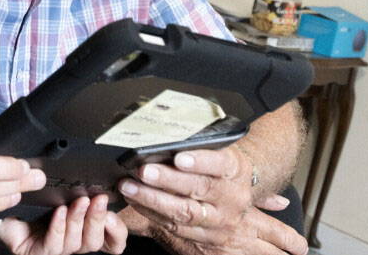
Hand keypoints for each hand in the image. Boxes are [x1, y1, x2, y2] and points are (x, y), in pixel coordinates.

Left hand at [0, 195, 126, 254]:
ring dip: (79, 220)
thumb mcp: (60, 187)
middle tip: (98, 200)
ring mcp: (55, 248)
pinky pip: (54, 245)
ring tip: (78, 202)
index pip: (110, 241)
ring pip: (77, 244)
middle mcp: (70, 240)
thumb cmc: (30, 195)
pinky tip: (59, 212)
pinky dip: (59, 227)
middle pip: (95, 241)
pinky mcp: (36, 252)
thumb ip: (81, 189)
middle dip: (99, 219)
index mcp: (80, 228)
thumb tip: (101, 181)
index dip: (116, 232)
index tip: (114, 213)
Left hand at [119, 147, 306, 254]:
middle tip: (143, 170)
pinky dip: (152, 213)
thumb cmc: (218, 164)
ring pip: (185, 212)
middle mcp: (232, 196)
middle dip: (167, 180)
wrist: (238, 191)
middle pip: (199, 188)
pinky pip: (177, 227)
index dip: (199, 160)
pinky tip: (135, 200)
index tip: (179, 157)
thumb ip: (194, 144)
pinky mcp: (208, 236)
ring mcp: (221, 220)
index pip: (219, 163)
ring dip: (152, 199)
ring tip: (129, 186)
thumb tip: (159, 131)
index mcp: (235, 169)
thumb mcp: (217, 149)